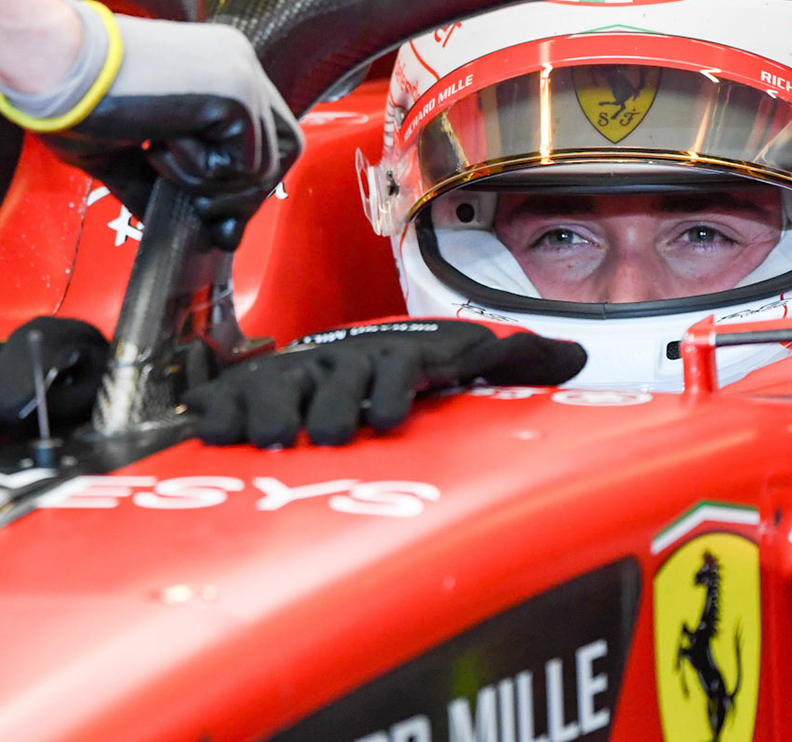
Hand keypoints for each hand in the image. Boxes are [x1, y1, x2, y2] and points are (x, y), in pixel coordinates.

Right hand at [16, 8, 301, 248]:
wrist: (53, 65)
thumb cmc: (73, 95)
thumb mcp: (126, 149)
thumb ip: (161, 180)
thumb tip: (176, 223)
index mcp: (217, 63)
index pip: (264, 132)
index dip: (245, 183)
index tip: (214, 218)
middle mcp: (238, 62)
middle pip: (285, 149)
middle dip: (244, 196)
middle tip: (202, 213)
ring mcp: (242, 75)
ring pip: (263, 166)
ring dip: (209, 184)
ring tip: (158, 154)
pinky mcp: (235, 94)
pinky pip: (243, 166)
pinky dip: (199, 174)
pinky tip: (158, 141)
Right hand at [184, 320, 587, 447]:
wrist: (347, 352)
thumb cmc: (413, 366)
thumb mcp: (466, 360)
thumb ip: (519, 361)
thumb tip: (577, 356)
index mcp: (396, 355)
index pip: (397, 364)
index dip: (392, 387)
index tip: (388, 418)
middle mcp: (345, 360)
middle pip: (336, 377)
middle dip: (332, 403)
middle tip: (331, 435)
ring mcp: (297, 374)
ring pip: (280, 384)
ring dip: (277, 408)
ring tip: (278, 439)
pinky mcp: (255, 390)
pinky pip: (230, 396)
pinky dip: (219, 408)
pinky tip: (214, 427)